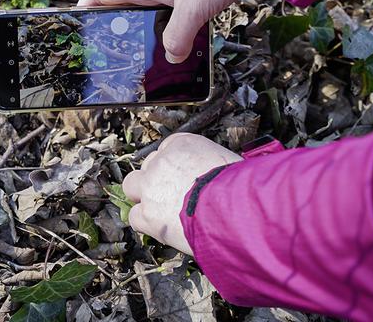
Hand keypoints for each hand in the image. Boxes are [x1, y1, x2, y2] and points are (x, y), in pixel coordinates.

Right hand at [78, 0, 251, 62]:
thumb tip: (171, 57)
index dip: (83, 10)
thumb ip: (178, 37)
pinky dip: (171, 26)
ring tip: (151, 56)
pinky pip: (170, 10)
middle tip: (118, 55)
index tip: (79, 30)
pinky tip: (183, 42)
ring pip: (148, 11)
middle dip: (118, 30)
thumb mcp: (194, 8)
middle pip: (121, 8)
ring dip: (148, 31)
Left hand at [123, 133, 242, 253]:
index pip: (167, 149)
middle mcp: (163, 161)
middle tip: (172, 196)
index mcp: (183, 144)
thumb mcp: (228, 163)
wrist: (235, 208)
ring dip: (144, 198)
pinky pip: (135, 217)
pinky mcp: (148, 213)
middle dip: (155, 180)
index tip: (180, 178)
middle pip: (147, 166)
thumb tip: (214, 178)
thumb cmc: (240, 188)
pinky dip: (146, 223)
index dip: (172, 168)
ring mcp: (151, 186)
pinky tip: (162, 228)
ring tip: (164, 213)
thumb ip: (211, 166)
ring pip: (132, 187)